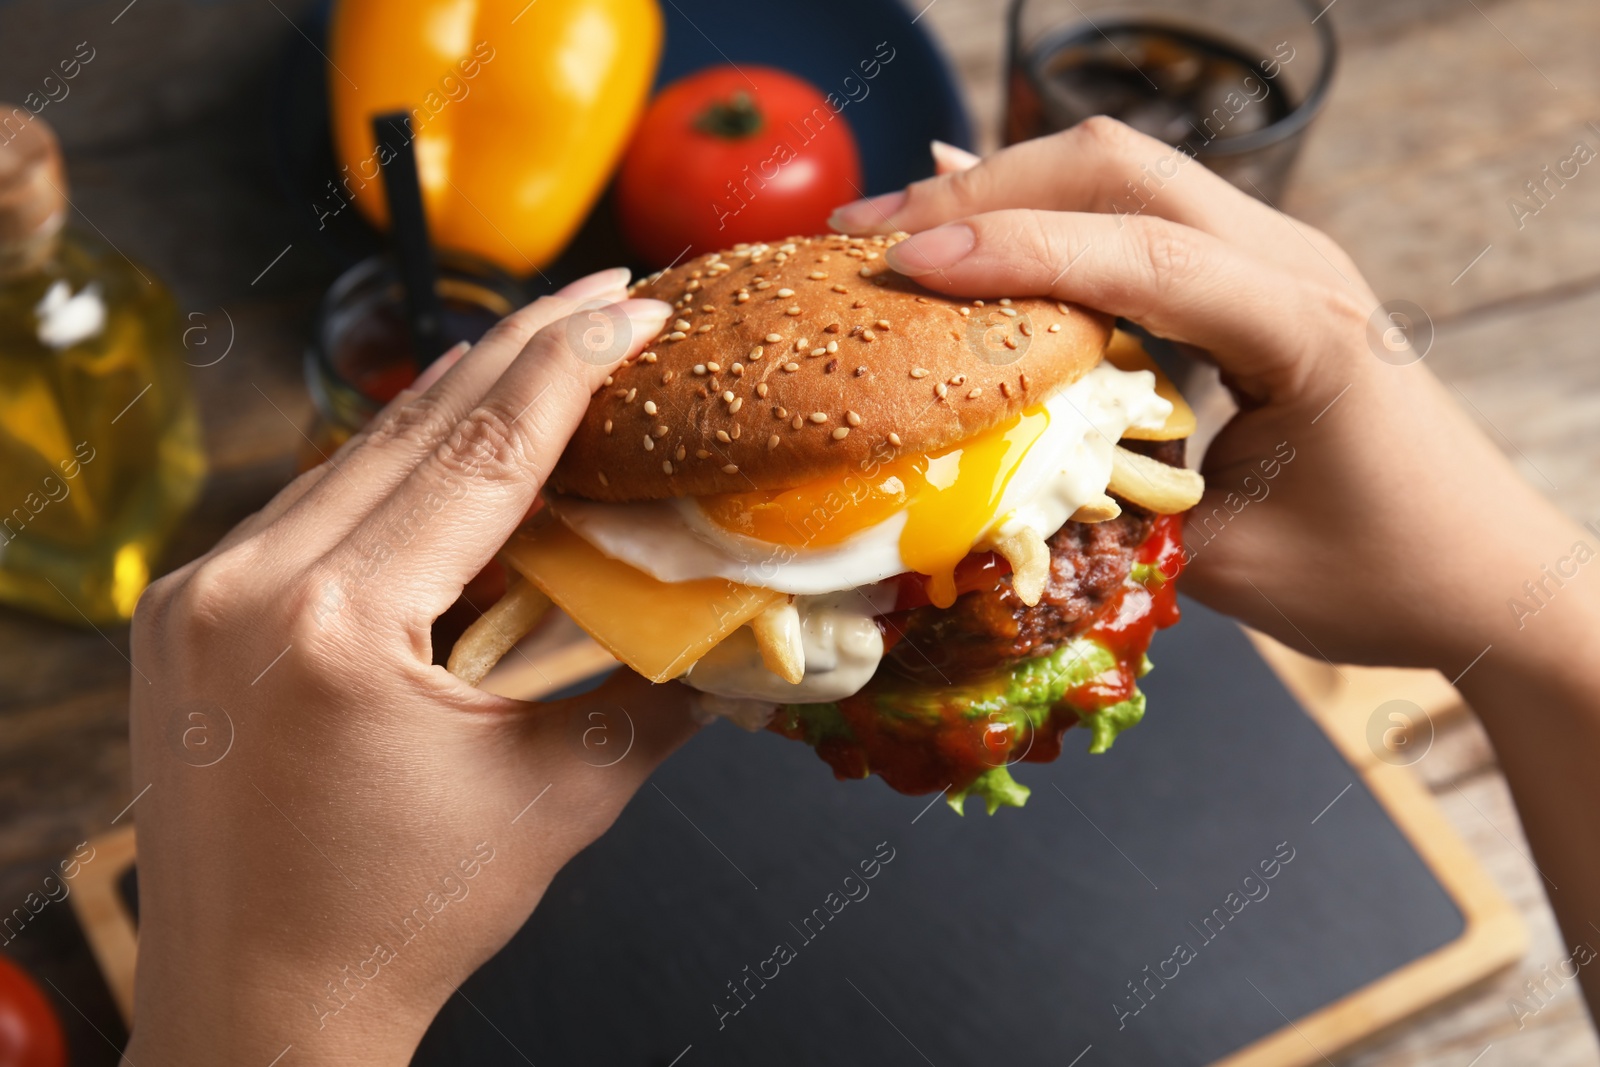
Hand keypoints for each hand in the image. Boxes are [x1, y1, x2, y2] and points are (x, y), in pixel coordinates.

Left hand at [125, 270, 691, 1064]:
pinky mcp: (186, 616)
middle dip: (515, 351)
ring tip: (540, 351)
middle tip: (597, 292)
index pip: (480, 456)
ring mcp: (198, 597)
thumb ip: (651, 694)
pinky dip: (388, 468)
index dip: (569, 369)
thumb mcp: (555, 800)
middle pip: (407, 429)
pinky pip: (307, 507)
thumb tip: (746, 634)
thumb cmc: (401, 919)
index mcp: (335, 627)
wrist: (258, 1009)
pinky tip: (443, 444)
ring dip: (451, 403)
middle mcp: (244, 587)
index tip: (629, 306)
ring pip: (349, 457)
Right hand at [831, 119, 1590, 677]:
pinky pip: (1140, 214)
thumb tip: (988, 476)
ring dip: (1010, 189)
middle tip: (872, 229)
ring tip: (901, 227)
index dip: (1012, 249)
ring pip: (1124, 172)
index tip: (905, 263)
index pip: (1137, 251)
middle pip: (1118, 165)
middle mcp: (1294, 262)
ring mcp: (1278, 257)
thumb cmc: (1380, 576)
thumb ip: (1113, 511)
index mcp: (1301, 324)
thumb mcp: (1231, 564)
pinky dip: (1051, 216)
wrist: (1488, 573)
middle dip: (987, 186)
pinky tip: (980, 232)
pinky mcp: (1256, 278)